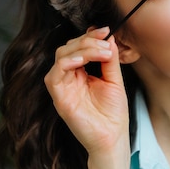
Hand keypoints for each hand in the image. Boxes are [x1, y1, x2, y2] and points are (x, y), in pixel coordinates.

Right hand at [44, 27, 129, 156]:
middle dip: (88, 41)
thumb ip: (110, 60)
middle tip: (105, 42)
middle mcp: (70, 78)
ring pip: (61, 56)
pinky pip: (54, 75)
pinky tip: (83, 61)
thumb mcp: (115, 80)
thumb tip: (109, 37)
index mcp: (82, 73)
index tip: (106, 30)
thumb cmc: (113, 113)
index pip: (79, 47)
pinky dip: (67, 63)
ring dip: (81, 49)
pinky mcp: (59, 97)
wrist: (112, 137)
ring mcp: (63, 87)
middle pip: (69, 48)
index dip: (91, 36)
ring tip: (101, 52)